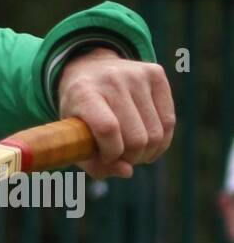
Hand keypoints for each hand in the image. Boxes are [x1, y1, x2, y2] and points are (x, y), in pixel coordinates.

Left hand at [57, 47, 174, 179]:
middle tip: (122, 159)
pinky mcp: (156, 74)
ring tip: (133, 153)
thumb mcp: (73, 138)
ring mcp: (136, 74)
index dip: (111, 153)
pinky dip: (161, 142)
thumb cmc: (79, 114)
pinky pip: (169, 121)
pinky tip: (148, 144)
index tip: (107, 158)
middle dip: (131, 158)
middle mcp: (112, 80)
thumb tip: (127, 172)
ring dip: (147, 153)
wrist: (89, 71)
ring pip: (156, 133)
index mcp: (83, 94)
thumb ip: (93, 163)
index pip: (108, 129)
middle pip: (136, 137)